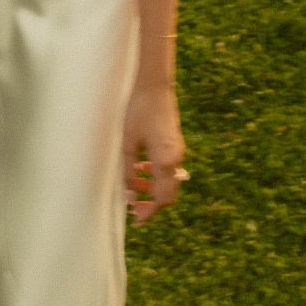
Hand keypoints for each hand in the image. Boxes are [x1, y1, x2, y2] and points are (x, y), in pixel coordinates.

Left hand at [122, 81, 184, 224]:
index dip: (149, 212)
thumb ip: (128, 171)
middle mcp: (176, 159)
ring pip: (168, 181)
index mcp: (165, 161)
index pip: (162, 198)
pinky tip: (141, 168)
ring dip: (152, 188)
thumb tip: (129, 196)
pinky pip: (168, 168)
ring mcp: (178, 151)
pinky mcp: (174, 144)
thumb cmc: (138, 111)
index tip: (136, 219)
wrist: (154, 86)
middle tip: (134, 208)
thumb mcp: (127, 143)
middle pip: (168, 194)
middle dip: (151, 204)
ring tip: (134, 187)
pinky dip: (155, 175)